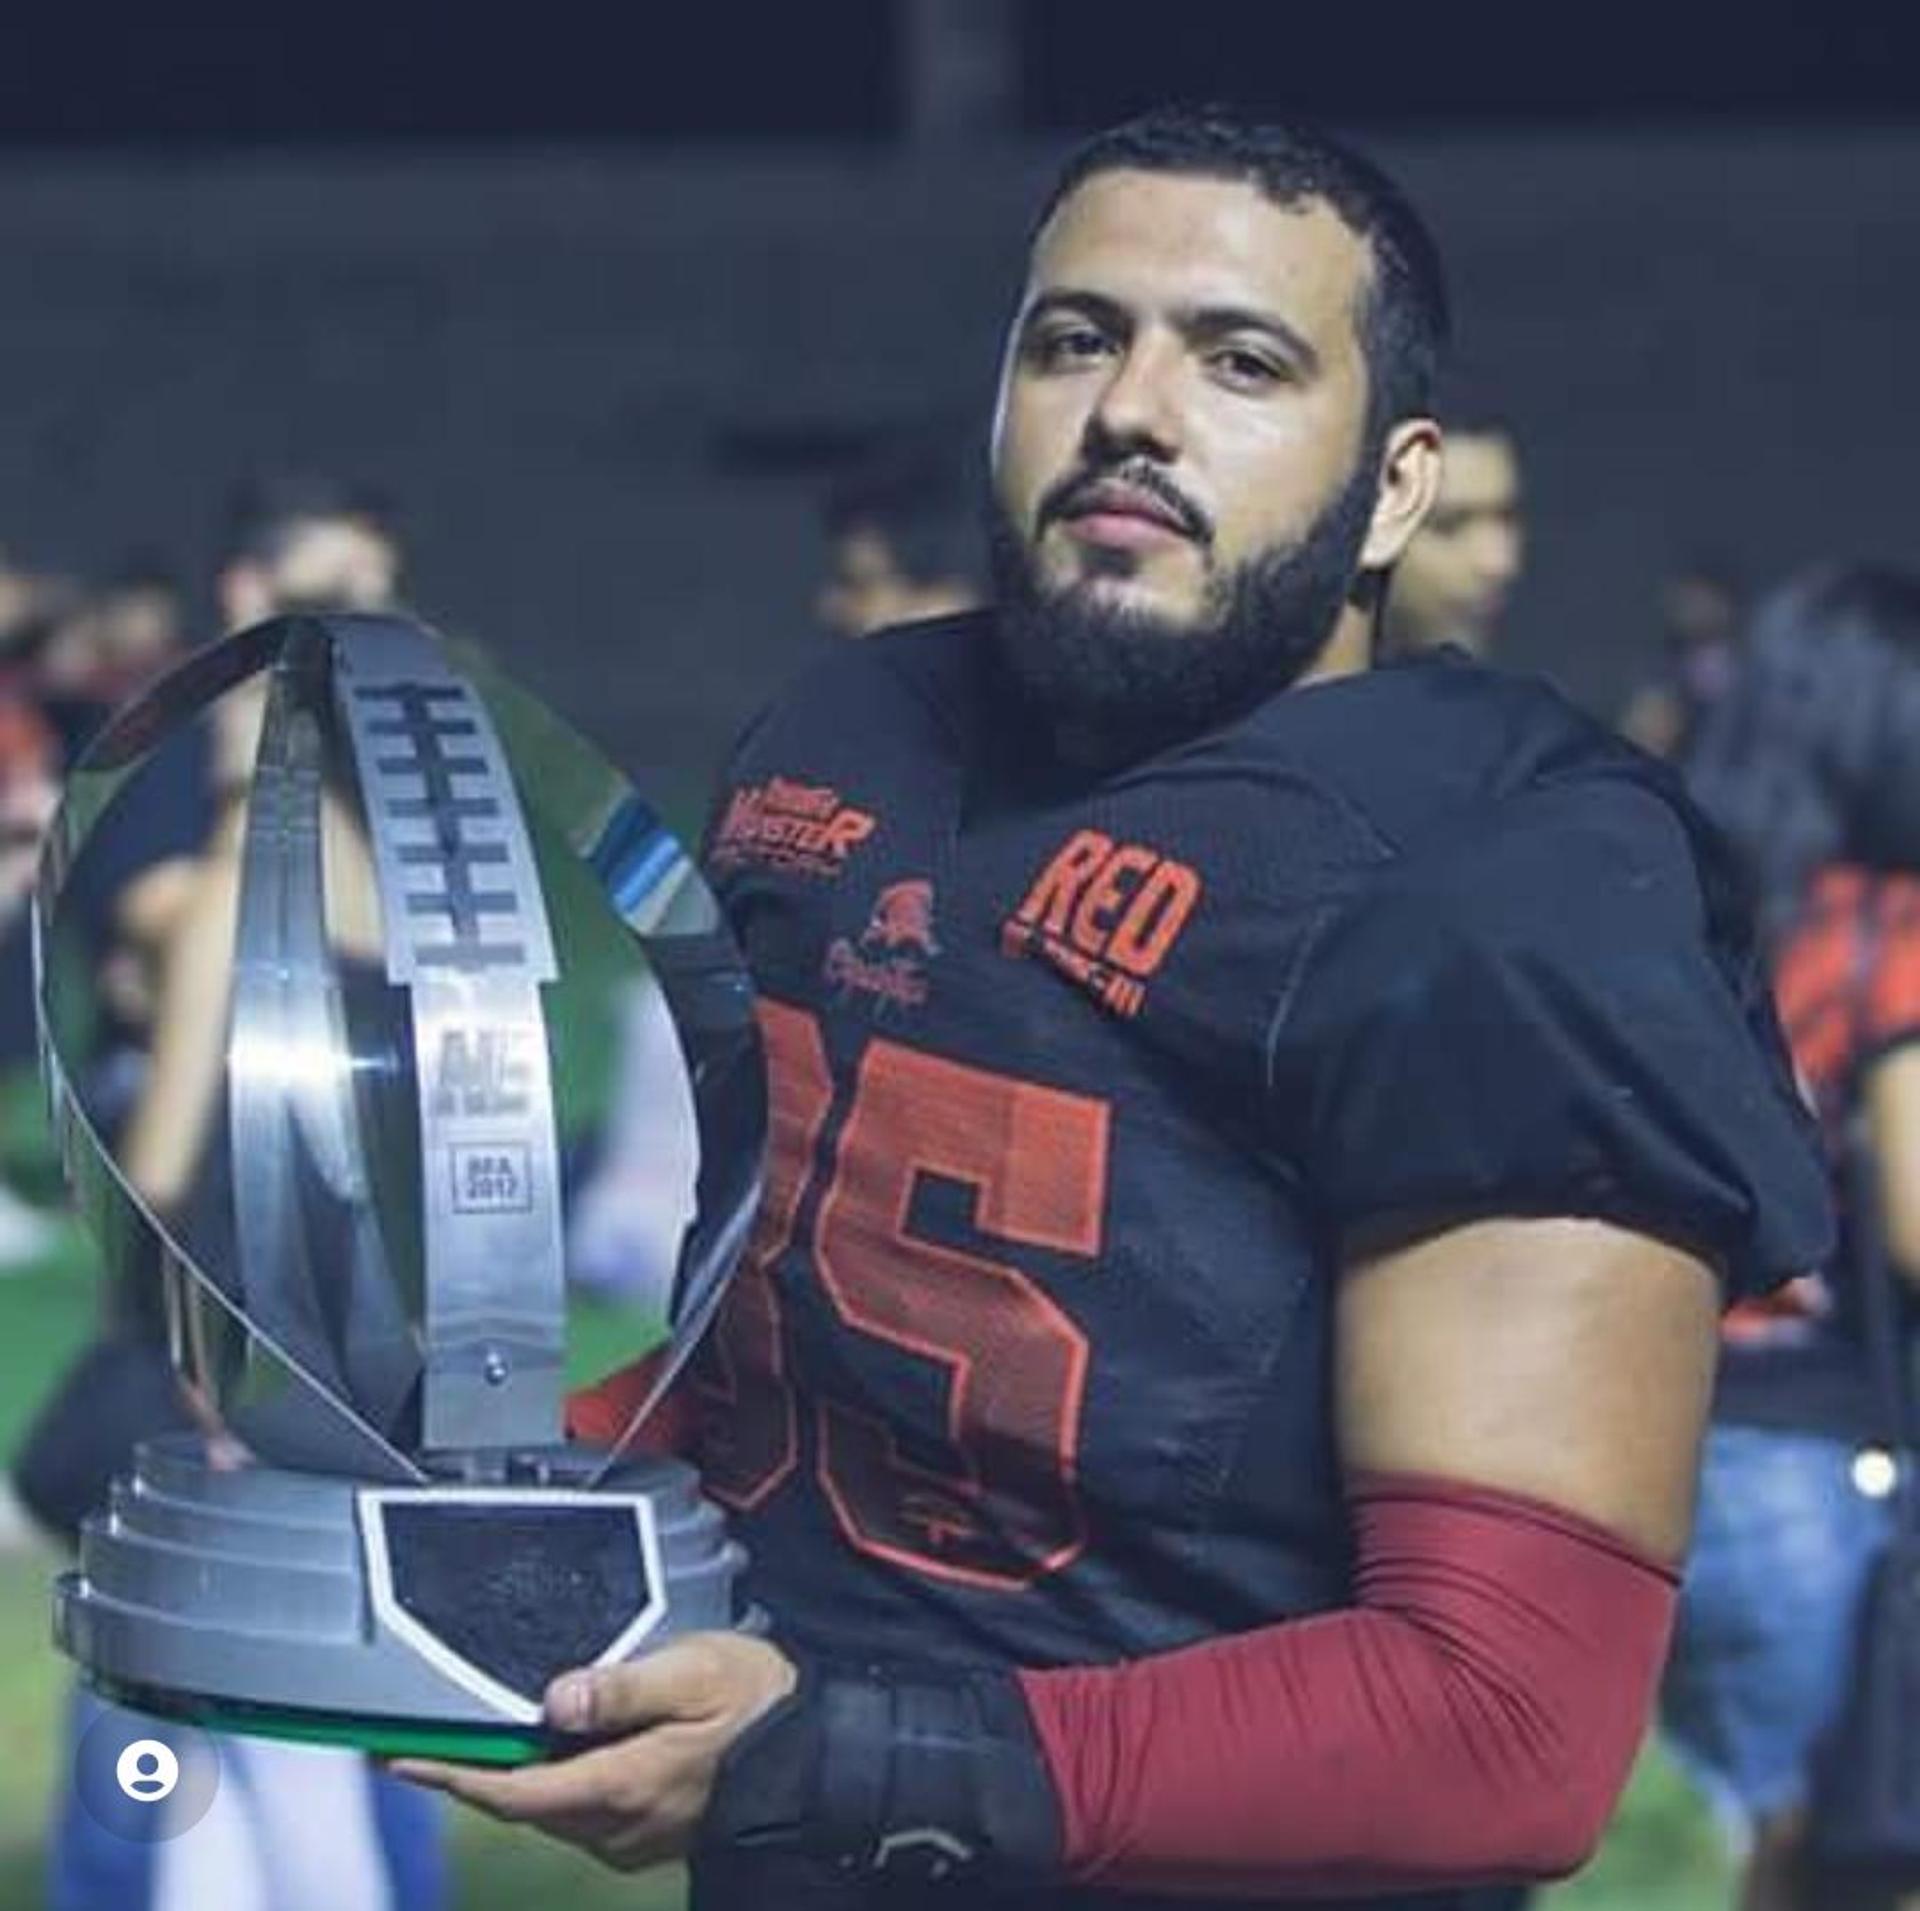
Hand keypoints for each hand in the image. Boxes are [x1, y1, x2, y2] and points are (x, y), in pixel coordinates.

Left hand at [390, 1634, 797, 1871]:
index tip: (403, 1761)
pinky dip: (558, 1785)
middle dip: (478, 1774)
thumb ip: (623, 1686)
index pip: (515, 1791)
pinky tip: (562, 1751)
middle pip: (525, 1804)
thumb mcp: (695, 1672)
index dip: (456, 1777)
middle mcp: (615, 1827)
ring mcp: (632, 1838)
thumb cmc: (759, 1706)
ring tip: (491, 1736)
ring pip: (553, 1811)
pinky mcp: (647, 1836)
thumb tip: (554, 1699)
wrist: (817, 1760)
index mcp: (620, 1786)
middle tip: (434, 1738)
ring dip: (519, 1778)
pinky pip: (583, 1814)